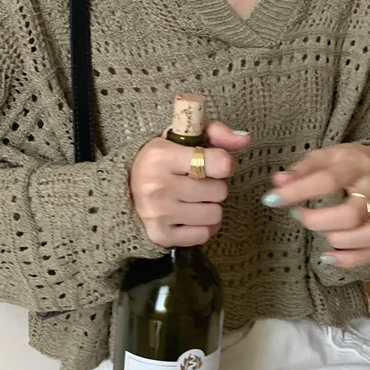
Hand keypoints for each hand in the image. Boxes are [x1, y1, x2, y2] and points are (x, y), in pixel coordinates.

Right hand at [130, 122, 250, 247]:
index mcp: (161, 156)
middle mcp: (158, 186)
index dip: (224, 163)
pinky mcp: (161, 235)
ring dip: (210, 207)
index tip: (213, 163)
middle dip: (215, 186)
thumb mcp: (183, 138)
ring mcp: (158, 214)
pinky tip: (192, 215)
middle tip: (199, 182)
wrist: (124, 190)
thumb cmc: (161, 162)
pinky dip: (203, 227)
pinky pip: (204, 235)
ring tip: (195, 199)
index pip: (219, 164)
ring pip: (215, 215)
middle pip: (220, 191)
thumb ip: (216, 133)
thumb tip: (245, 138)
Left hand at [263, 144, 369, 267]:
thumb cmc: (350, 162)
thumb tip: (278, 182)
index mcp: (358, 166)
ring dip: (336, 240)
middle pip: (350, 215)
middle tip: (297, 215)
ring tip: (320, 232)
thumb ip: (304, 168)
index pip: (328, 180)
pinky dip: (350, 260)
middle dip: (317, 221)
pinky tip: (328, 257)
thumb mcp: (327, 156)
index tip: (271, 199)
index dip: (298, 192)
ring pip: (368, 236)